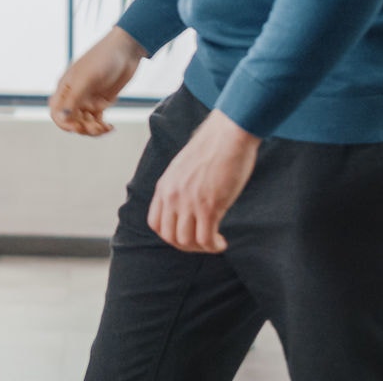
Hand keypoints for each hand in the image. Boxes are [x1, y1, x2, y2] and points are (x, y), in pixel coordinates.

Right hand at [50, 27, 145, 135]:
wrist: (126, 50)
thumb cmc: (103, 58)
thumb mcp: (87, 78)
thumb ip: (73, 99)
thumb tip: (61, 117)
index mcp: (65, 88)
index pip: (56, 112)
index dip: (64, 123)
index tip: (77, 127)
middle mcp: (74, 95)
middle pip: (71, 121)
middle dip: (82, 128)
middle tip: (96, 127)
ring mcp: (88, 99)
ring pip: (84, 123)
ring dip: (93, 129)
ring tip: (105, 127)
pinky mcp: (101, 102)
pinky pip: (97, 121)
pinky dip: (102, 127)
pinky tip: (110, 127)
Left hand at [147, 111, 259, 252]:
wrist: (227, 135)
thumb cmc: (212, 149)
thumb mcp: (184, 168)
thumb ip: (180, 187)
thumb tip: (187, 205)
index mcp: (165, 186)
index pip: (155, 223)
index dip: (170, 235)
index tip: (187, 235)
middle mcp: (172, 196)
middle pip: (169, 236)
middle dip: (186, 246)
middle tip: (203, 243)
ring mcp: (189, 202)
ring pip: (186, 241)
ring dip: (201, 248)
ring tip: (215, 243)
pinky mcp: (209, 206)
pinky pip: (206, 239)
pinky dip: (214, 246)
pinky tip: (222, 243)